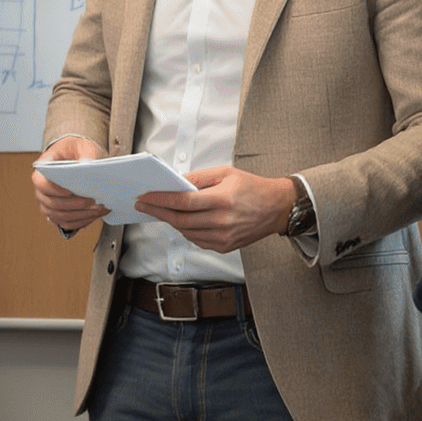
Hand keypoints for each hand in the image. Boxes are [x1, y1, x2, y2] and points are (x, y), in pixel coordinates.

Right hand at [33, 135, 109, 233]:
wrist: (79, 157)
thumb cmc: (77, 150)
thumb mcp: (83, 146)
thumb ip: (86, 153)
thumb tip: (88, 165)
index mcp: (43, 168)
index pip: (39, 182)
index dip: (52, 189)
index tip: (69, 191)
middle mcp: (42, 188)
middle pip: (50, 203)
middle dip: (72, 205)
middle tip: (91, 201)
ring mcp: (49, 203)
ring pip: (58, 216)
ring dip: (79, 215)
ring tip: (97, 209)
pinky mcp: (59, 213)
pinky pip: (67, 223)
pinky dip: (81, 221)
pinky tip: (95, 215)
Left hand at [131, 167, 296, 252]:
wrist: (277, 208)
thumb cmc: (253, 188)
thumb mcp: (226, 173)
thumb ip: (198, 178)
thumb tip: (175, 182)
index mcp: (223, 200)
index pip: (183, 201)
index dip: (160, 200)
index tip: (146, 197)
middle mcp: (223, 221)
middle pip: (180, 219)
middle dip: (158, 212)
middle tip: (144, 206)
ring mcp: (223, 237)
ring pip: (186, 232)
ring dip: (171, 221)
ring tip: (162, 211)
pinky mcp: (224, 246)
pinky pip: (197, 240)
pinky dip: (186, 230)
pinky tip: (182, 220)